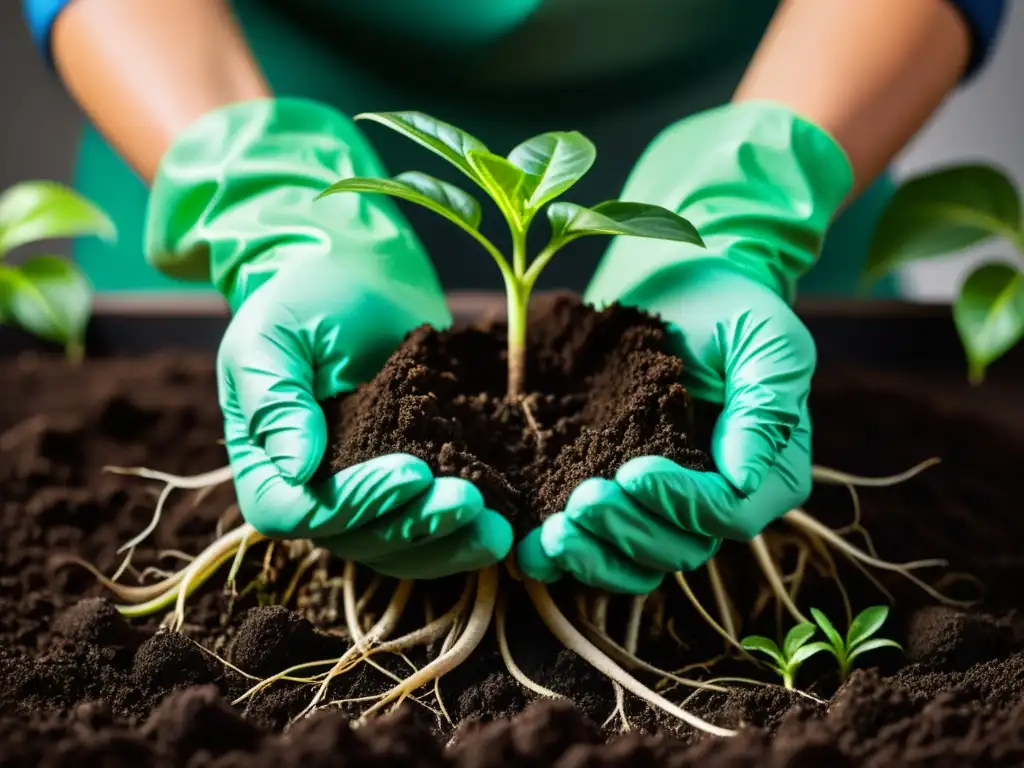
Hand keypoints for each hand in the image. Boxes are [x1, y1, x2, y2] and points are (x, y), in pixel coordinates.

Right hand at [219, 256, 512, 578]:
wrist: (356, 275)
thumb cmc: (305, 298)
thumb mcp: (273, 336)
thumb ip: (275, 400)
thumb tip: (298, 470)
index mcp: (266, 468)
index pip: (300, 514)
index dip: (356, 505)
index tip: (414, 473)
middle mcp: (313, 495)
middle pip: (358, 540)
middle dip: (417, 526)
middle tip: (470, 502)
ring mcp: (363, 496)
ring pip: (400, 545)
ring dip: (450, 543)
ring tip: (499, 529)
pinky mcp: (408, 485)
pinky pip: (431, 527)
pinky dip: (464, 531)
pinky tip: (507, 520)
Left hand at [514, 102, 848, 592]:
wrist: (676, 288)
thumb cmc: (729, 306)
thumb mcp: (765, 340)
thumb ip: (764, 405)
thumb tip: (746, 478)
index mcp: (765, 475)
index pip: (728, 515)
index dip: (681, 504)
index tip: (634, 472)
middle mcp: (718, 505)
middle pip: (678, 548)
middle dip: (628, 532)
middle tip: (581, 502)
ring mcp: (666, 510)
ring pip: (636, 562)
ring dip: (594, 556)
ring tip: (551, 536)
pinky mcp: (621, 502)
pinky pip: (599, 547)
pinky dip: (567, 556)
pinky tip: (530, 548)